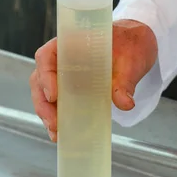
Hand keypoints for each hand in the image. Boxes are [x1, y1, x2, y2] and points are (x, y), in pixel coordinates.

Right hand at [29, 19, 157, 141]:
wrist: (136, 46)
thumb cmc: (130, 45)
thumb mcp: (131, 61)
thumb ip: (126, 80)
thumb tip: (125, 103)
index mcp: (71, 43)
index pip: (47, 56)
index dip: (45, 75)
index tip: (54, 96)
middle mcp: (62, 58)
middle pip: (40, 78)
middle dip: (43, 103)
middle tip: (54, 122)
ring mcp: (64, 73)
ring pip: (44, 93)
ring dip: (47, 113)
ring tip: (56, 132)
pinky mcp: (71, 88)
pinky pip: (57, 102)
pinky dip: (57, 117)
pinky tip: (61, 133)